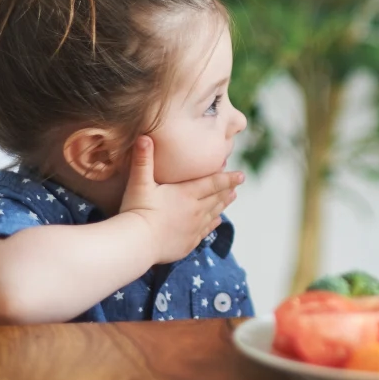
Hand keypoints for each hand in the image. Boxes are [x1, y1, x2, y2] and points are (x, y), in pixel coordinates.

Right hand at [119, 136, 243, 264]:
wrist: (137, 243)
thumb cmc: (137, 211)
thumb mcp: (139, 183)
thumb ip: (143, 160)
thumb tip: (143, 136)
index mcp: (187, 194)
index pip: (213, 183)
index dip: (228, 178)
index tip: (241, 175)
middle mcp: (195, 210)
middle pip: (216, 198)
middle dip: (228, 190)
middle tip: (237, 185)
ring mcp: (193, 228)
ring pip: (214, 213)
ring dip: (223, 204)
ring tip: (232, 197)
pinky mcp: (188, 243)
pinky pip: (206, 231)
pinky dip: (213, 224)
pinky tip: (217, 221)